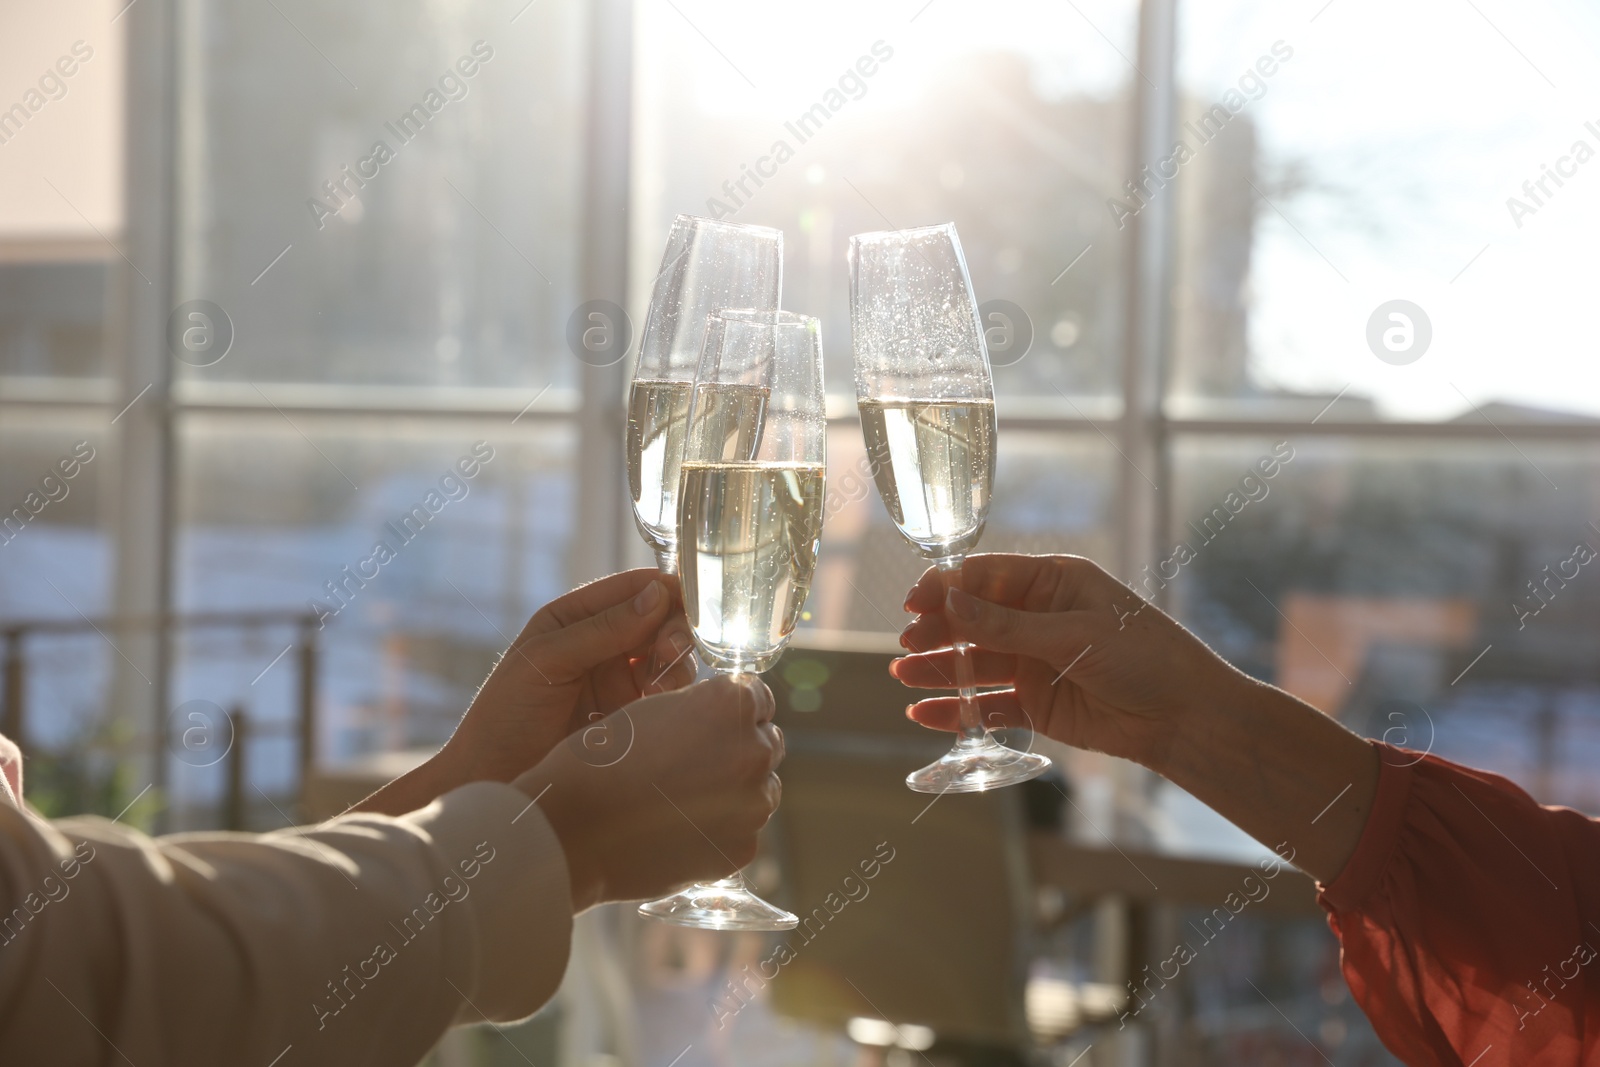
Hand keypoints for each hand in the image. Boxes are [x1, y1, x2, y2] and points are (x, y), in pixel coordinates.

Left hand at [355, 570, 697, 814]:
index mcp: (574, 617)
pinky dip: (674, 694)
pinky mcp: (633, 718)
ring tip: (659, 688)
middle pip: (660, 620)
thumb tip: (658, 593)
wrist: (494, 784)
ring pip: (671, 657)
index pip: (633, 588)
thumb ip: (603, 628)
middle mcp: (602, 644)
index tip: (686, 603)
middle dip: (674, 630)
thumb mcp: (546, 660)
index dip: (663, 590)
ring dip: (676, 664)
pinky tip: (660, 705)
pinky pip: (668, 695)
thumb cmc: (504, 718)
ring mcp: (619, 681)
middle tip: (671, 651)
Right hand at [514, 674, 783, 909]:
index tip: (713, 722)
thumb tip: (730, 723)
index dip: (733, 709)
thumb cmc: (602, 760)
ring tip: (684, 799)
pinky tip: (681, 829)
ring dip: (736, 790)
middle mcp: (753, 750)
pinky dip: (721, 829)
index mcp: (731, 704)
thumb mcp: (653, 708)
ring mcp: (752, 804)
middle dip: (739, 748)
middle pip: (767, 742)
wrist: (574, 828)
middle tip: (695, 764)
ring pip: (761, 789)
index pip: (760, 697)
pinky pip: (744, 831)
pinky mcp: (741, 848)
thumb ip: (703, 709)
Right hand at [890, 553, 1246, 768]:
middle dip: (936, 630)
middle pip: (972, 619)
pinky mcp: (1037, 703)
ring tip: (903, 678)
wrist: (1185, 718)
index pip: (986, 576)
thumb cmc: (1145, 658)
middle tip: (907, 646)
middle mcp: (1038, 618)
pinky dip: (957, 710)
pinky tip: (924, 714)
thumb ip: (1007, 626)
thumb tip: (949, 602)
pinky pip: (987, 704)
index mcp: (1053, 582)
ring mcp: (1035, 661)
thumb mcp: (1074, 636)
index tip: (912, 603)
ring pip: (973, 662)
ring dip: (938, 670)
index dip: (946, 587)